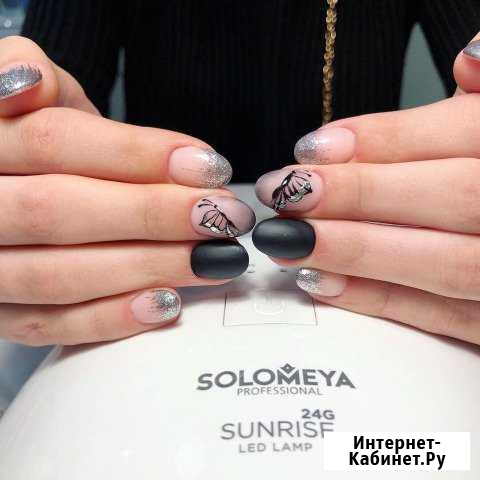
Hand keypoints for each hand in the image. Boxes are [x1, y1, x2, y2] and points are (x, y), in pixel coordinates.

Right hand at [0, 37, 253, 345]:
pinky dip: (112, 318)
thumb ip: (33, 77)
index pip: (56, 143)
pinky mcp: (2, 315)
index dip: (137, 155)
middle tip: (222, 216)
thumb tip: (29, 84)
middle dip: (152, 215)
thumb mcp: (38, 96)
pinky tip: (167, 303)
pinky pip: (51, 325)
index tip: (207, 167)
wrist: (16, 184)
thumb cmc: (38, 138)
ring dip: (148, 267)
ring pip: (59, 275)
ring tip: (213, 258)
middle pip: (59, 213)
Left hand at [253, 35, 479, 346]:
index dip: (382, 140)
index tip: (312, 148)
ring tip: (288, 237)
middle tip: (285, 191)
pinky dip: (380, 299)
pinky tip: (322, 283)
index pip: (463, 132)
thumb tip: (471, 58)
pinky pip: (444, 319)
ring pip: (443, 262)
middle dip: (360, 193)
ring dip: (355, 250)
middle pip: (452, 197)